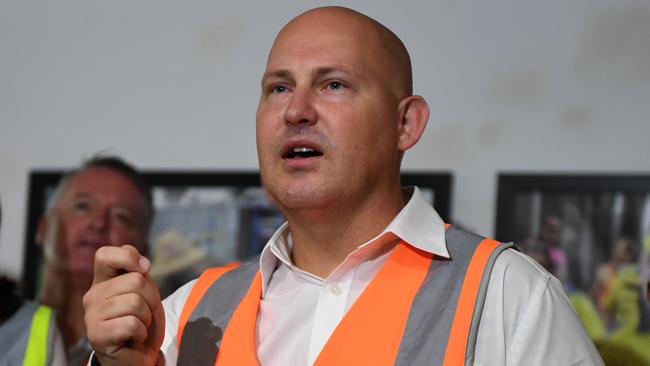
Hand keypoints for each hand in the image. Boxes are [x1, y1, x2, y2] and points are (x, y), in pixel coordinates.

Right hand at [83, 245, 164, 365]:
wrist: (139, 355)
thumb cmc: (142, 321)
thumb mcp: (145, 292)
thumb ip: (139, 273)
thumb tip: (143, 266)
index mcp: (102, 282)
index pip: (105, 255)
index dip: (128, 257)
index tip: (144, 270)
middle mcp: (92, 296)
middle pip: (135, 281)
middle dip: (150, 298)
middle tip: (143, 313)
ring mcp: (92, 316)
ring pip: (135, 302)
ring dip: (146, 317)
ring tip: (137, 326)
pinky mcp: (96, 335)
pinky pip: (131, 324)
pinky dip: (140, 332)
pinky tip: (132, 338)